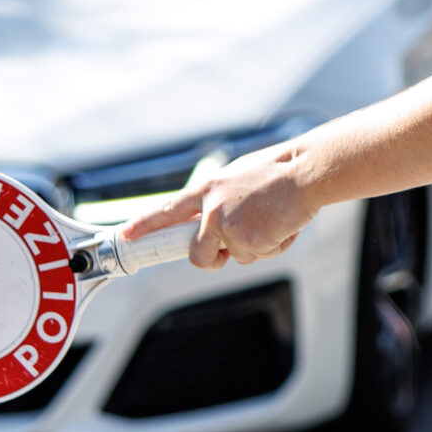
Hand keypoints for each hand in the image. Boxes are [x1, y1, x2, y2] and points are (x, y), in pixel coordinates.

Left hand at [121, 149, 315, 269]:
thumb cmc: (279, 173)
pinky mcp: (249, 241)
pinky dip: (274, 247)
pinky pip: (259, 257)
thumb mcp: (238, 178)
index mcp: (208, 190)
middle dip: (213, 259)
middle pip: (197, 254)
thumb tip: (214, 224)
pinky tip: (283, 225)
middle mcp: (212, 209)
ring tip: (272, 220)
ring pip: (235, 257)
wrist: (305, 171)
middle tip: (231, 250)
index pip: (168, 210)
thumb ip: (220, 200)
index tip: (126, 234)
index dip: (145, 224)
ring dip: (255, 247)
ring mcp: (228, 226)